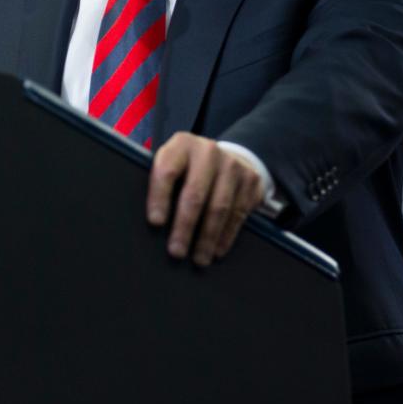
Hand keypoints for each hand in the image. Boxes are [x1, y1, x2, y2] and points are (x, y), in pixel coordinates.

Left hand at [147, 132, 264, 265]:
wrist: (226, 156)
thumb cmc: (188, 167)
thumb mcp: (172, 163)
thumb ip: (162, 182)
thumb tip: (152, 221)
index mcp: (181, 144)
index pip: (167, 171)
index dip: (160, 198)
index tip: (155, 222)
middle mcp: (208, 151)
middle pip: (195, 194)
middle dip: (184, 226)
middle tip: (176, 251)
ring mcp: (232, 165)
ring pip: (219, 207)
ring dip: (207, 238)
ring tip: (198, 258)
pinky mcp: (250, 180)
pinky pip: (238, 214)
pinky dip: (226, 236)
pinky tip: (216, 250)